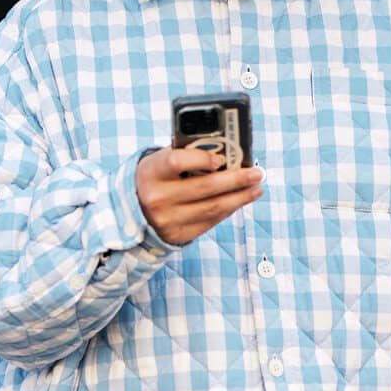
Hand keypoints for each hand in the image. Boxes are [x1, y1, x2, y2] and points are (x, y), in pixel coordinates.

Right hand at [136, 144, 264, 246]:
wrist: (133, 209)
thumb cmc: (157, 177)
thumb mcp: (161, 161)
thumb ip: (187, 155)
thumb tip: (227, 157)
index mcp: (151, 173)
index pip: (176, 162)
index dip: (200, 159)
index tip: (220, 158)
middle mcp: (157, 198)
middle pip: (204, 187)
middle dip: (236, 179)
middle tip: (257, 173)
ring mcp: (168, 220)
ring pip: (212, 208)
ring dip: (239, 197)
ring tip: (256, 188)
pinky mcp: (178, 235)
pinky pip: (210, 221)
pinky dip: (228, 210)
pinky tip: (239, 201)